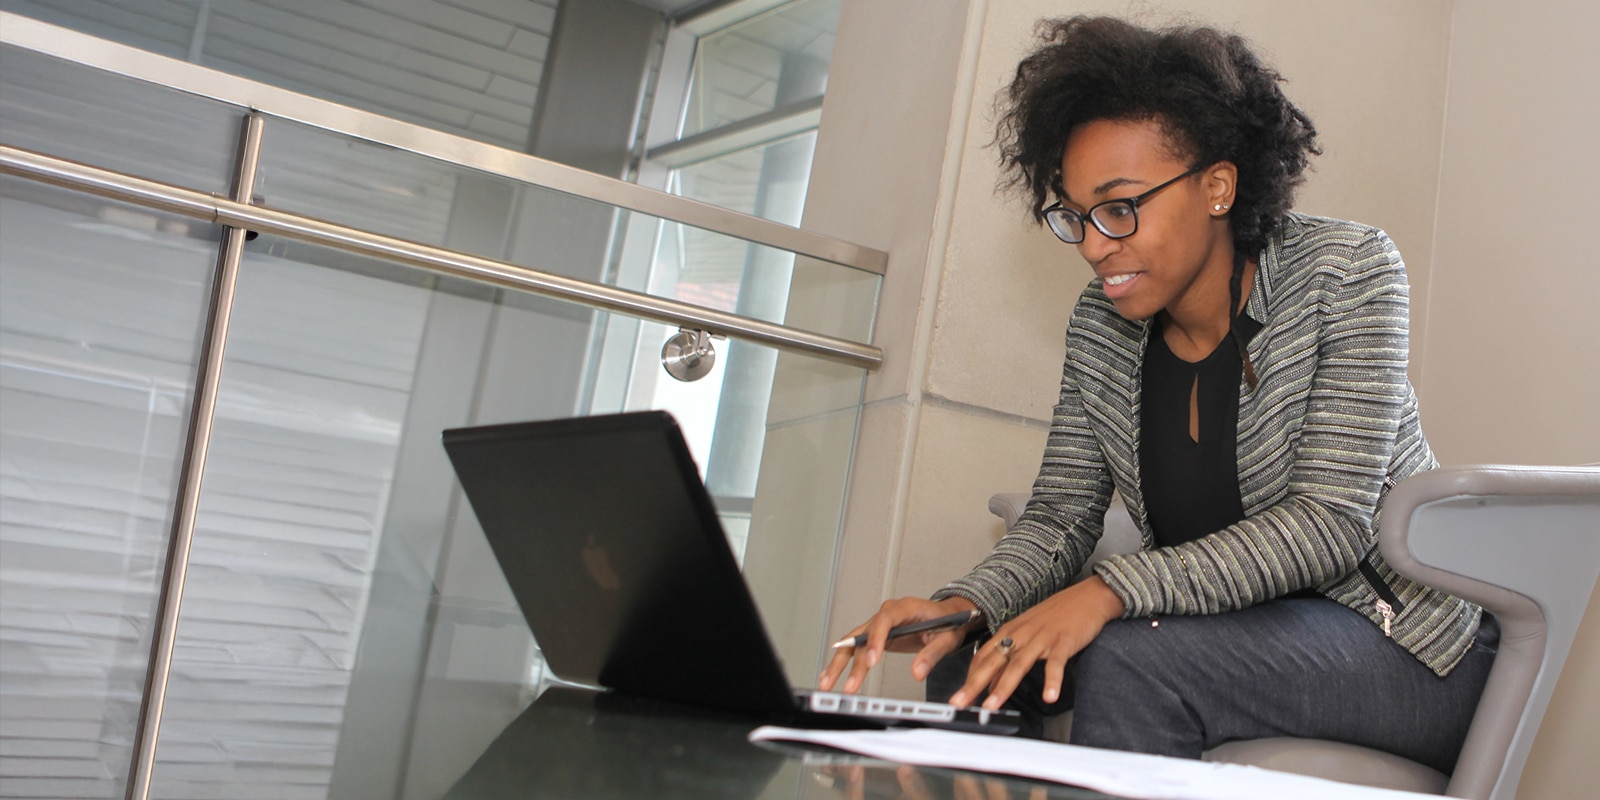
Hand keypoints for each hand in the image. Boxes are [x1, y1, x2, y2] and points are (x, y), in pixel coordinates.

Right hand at [818, 596, 979, 693]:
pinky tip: (831, 675)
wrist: (949, 615)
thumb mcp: (947, 638)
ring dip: (839, 663)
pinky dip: (843, 661)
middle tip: (849, 685)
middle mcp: (888, 613)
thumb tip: (917, 673)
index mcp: (905, 608)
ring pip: (853, 641)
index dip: (875, 640)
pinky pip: (856, 646)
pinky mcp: (876, 634)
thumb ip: (932, 655)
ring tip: (827, 682)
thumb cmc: (949, 622)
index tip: (872, 661)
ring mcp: (879, 624)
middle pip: (863, 634)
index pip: (885, 620)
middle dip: (852, 661)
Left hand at [946, 576, 1124, 710]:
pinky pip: (1056, 664)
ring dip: (1003, 687)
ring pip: (1018, 665)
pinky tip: (1049, 697)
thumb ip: (1009, 657)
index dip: (969, 677)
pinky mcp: (1063, 642)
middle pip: (993, 662)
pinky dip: (1052, 682)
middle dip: (974, 684)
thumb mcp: (1027, 632)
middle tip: (959, 702)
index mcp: (1010, 631)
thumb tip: (991, 683)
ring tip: (992, 706)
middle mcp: (1021, 634)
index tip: (959, 696)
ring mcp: (1041, 638)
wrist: (1086, 597)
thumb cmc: (1056, 616)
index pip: (982, 656)